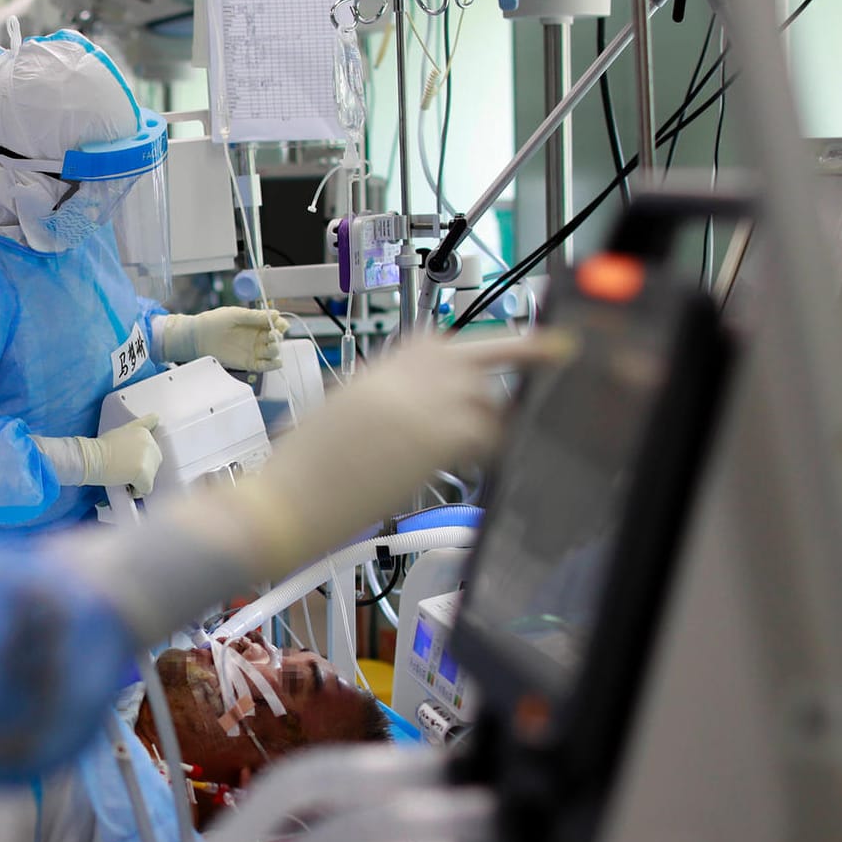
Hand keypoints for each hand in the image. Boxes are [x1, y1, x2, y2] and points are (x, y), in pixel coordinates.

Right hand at [82, 414, 162, 495]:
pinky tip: (125, 485)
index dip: (144, 455)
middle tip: (123, 468)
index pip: (154, 447)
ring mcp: (148, 458)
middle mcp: (150, 443)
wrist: (91, 458)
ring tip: (122, 475)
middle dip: (141, 468)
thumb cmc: (100, 447)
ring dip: (138, 479)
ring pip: (151, 476)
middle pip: (154, 463)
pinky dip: (136, 490)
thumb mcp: (123, 430)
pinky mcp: (144, 473)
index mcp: (144, 432)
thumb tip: (156, 418)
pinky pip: (146, 489)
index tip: (135, 458)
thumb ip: (139, 427)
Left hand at [161, 308, 288, 371]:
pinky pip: (264, 366)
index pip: (276, 324)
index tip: (281, 325)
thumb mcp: (236, 314)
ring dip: (276, 349)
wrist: (198, 336)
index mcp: (257, 323)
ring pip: (273, 352)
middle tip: (273, 335)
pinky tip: (276, 362)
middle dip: (278, 337)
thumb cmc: (215, 321)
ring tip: (271, 346)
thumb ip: (255, 316)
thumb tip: (276, 314)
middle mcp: (258, 337)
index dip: (281, 325)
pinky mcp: (249, 363)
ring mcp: (254, 350)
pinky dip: (272, 365)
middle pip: (276, 338)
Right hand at [172, 333, 568, 582]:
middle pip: (480, 352)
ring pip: (489, 398)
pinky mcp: (438, 436)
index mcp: (376, 370)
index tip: (502, 344)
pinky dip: (492, 451)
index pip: (438, 341)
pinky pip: (488, 437)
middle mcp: (402, 377)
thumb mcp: (338, 416)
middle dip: (524, 351)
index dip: (476, 343)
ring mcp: (423, 402)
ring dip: (498, 420)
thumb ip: (382, 401)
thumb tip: (410, 411)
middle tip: (557, 349)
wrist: (284, 500)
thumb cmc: (298, 473)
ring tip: (489, 445)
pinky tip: (479, 466)